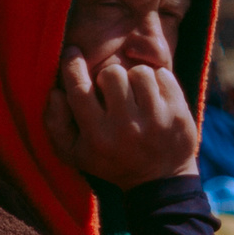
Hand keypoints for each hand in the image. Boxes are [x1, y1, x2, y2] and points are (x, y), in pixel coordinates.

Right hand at [43, 49, 199, 186]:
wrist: (159, 181)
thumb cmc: (111, 161)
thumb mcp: (75, 153)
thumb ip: (56, 123)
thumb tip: (55, 92)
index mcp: (98, 136)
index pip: (79, 90)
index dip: (72, 66)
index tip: (73, 53)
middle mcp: (126, 127)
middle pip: (112, 73)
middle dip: (109, 77)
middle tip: (113, 90)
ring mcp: (156, 120)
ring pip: (140, 72)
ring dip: (135, 78)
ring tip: (135, 94)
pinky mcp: (178, 113)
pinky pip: (164, 76)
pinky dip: (157, 81)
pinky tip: (153, 97)